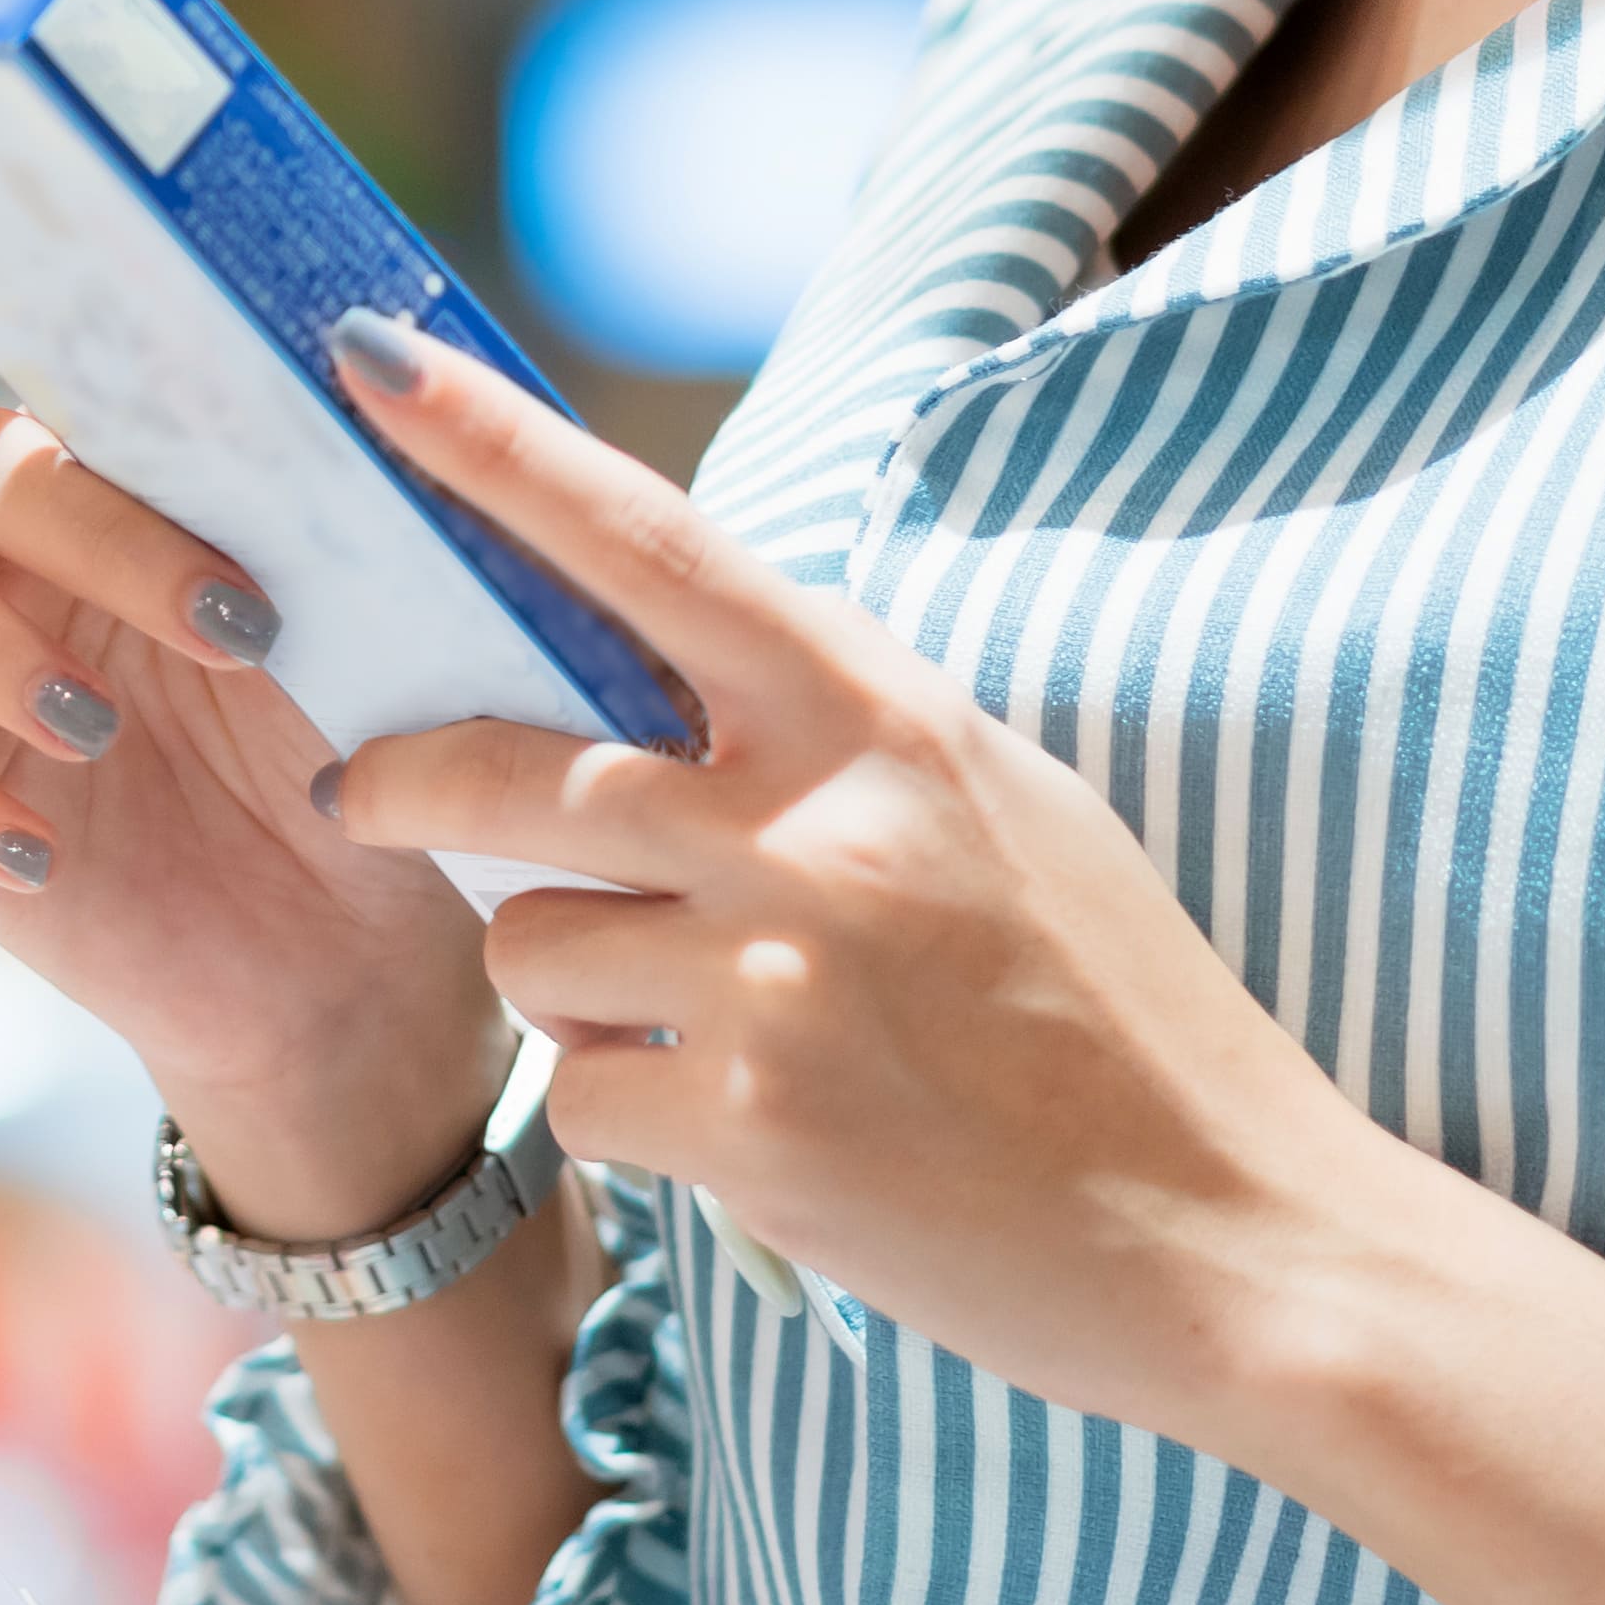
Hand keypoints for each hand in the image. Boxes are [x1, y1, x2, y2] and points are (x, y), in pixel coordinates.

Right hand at [0, 409, 504, 1229]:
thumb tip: (360, 400)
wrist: (336, 949)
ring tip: (95, 730)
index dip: (150, 475)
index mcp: (122, 484)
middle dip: (84, 537)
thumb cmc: (353, 765)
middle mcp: (13, 544)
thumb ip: (330, 532)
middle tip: (217, 643)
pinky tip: (40, 855)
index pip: (89, 399)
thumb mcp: (364, 646)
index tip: (254, 592)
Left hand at [296, 310, 1394, 1442]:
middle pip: (506, 762)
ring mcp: (776, 980)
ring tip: (698, 1025)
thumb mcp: (1004, 808)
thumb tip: (677, 663)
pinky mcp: (751, 1129)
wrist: (1236, 1237)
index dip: (494, 452)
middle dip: (402, 778)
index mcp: (883, 718)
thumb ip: (842, 732)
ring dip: (570, 988)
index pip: (648, 544)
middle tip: (370, 791)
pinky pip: (579, 1096)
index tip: (368, 367)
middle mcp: (816, 828)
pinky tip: (750, 1133)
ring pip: (527, 946)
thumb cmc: (1121, 1017)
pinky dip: (631, 1116)